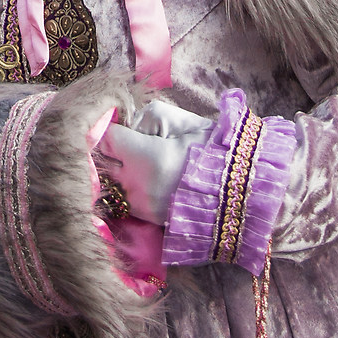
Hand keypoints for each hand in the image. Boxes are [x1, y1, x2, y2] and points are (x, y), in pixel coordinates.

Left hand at [93, 97, 211, 224]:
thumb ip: (145, 118)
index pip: (106, 139)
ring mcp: (141, 205)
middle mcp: (137, 185)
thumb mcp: (178, 121)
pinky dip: (127, 189)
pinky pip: (124, 201)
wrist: (235, 188)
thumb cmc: (208, 148)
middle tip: (121, 143)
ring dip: (115, 172)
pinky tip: (142, 180)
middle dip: (108, 152)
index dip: (109, 129)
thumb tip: (125, 126)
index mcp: (145, 157)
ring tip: (132, 162)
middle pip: (102, 164)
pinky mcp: (148, 219)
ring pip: (110, 185)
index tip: (118, 127)